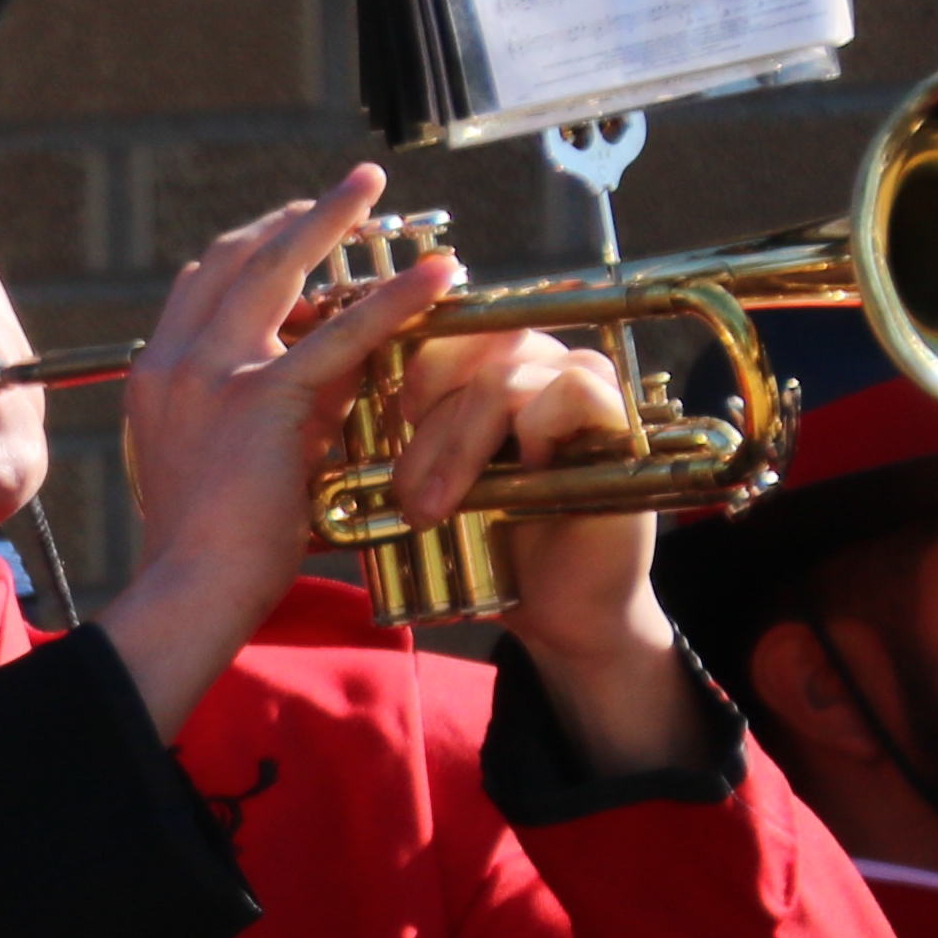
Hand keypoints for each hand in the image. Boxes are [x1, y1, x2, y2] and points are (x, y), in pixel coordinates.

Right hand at [98, 162, 460, 736]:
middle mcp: (174, 361)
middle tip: (346, 192)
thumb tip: (323, 383)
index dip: (253, 247)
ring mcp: (211, 373)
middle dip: (292, 217)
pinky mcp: (263, 397)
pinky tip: (435, 276)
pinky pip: (340, 333)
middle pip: (233, 258)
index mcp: (156, 376)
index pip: (201, 284)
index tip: (295, 230)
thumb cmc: (204, 547)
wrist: (189, 586)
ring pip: (275, 269)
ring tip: (372, 189)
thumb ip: (258, 409)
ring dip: (329, 219)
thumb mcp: (218, 460)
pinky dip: (393, 298)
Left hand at [398, 323, 702, 780]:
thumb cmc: (485, 543)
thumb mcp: (427, 482)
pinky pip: (567, 391)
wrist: (553, 606)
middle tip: (404, 492)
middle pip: (468, 345)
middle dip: (423, 423)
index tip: (381, 434)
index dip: (401, 373)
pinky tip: (517, 481)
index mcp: (490, 368)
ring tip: (435, 507)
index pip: (441, 331)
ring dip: (458, 443)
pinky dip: (530, 435)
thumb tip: (321, 403)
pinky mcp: (616, 417)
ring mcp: (581, 385)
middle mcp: (539, 363)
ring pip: (503, 375)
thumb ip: (395, 437)